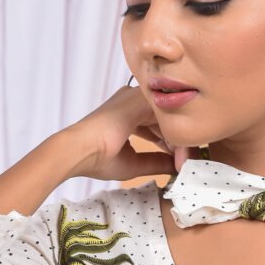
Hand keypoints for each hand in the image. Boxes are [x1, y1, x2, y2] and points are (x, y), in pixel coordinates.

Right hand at [61, 84, 183, 181]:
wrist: (78, 153)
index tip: (177, 160)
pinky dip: (174, 133)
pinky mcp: (136, 100)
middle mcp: (132, 100)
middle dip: (177, 140)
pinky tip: (179, 149)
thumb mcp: (134, 163)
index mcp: (128, 111)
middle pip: (166, 117)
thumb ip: (156, 161)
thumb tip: (176, 167)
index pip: (158, 122)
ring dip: (178, 138)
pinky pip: (164, 114)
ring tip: (183, 159)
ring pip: (167, 115)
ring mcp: (134, 97)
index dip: (170, 141)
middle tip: (186, 161)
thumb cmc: (97, 159)